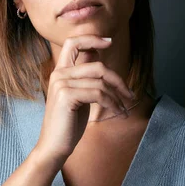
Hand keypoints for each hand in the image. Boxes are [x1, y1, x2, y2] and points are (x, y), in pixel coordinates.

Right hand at [35, 35, 134, 164]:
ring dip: (118, 97)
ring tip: (124, 109)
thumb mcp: (79, 96)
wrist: (54, 147)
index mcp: (60, 72)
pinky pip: (99, 94)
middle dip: (118, 80)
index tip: (109, 41)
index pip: (73, 43)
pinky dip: (113, 104)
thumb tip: (98, 56)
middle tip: (130, 95)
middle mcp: (58, 74)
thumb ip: (86, 78)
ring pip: (101, 82)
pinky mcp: (67, 96)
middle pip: (97, 66)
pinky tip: (118, 113)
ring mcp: (61, 84)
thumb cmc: (68, 124)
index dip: (91, 38)